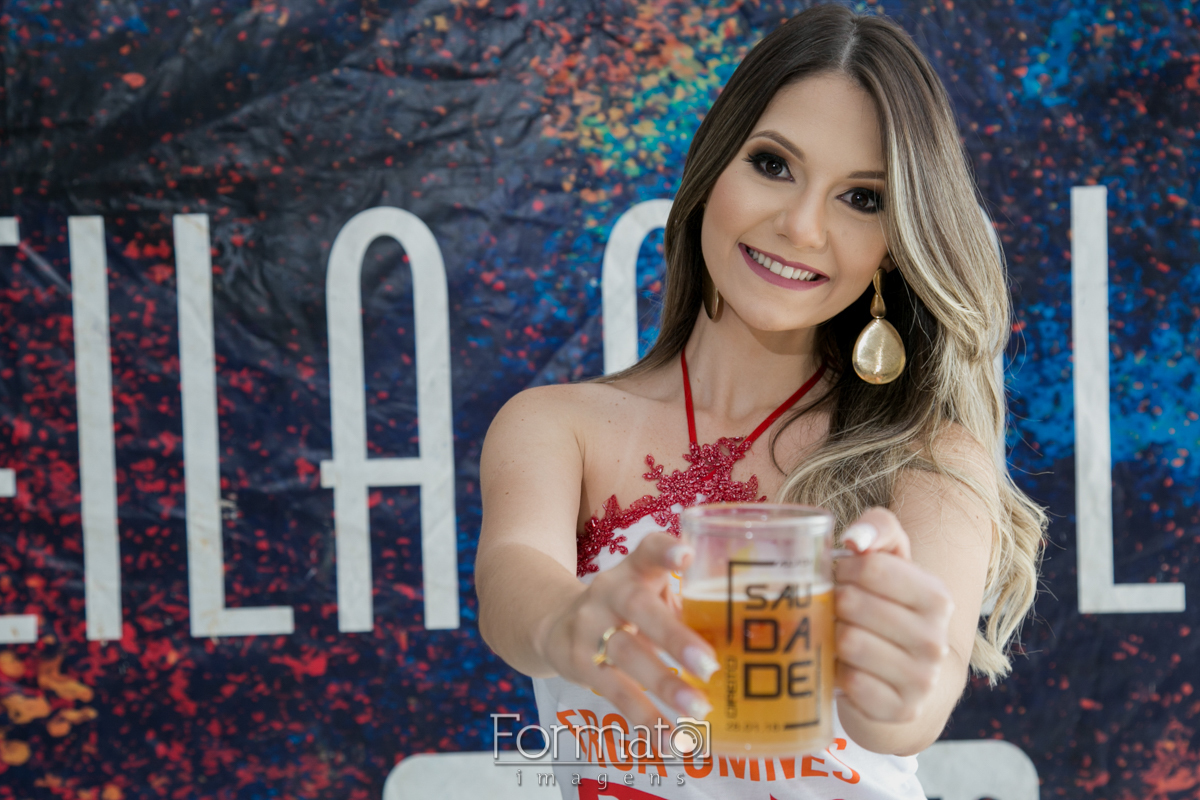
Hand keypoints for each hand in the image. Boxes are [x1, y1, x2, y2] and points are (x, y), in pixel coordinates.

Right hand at [536, 532, 718, 729]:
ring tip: (699, 709)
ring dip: (664, 684)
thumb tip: (750, 639)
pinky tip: (672, 740)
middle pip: (638, 607)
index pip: (647, 550)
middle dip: (673, 636)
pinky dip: (645, 719)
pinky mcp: (580, 665)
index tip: (686, 554)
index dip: (665, 551)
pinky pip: (614, 693)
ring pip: (626, 654)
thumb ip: (686, 605)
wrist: (554, 625)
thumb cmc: (626, 610)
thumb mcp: (648, 593)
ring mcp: (590, 628)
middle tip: (710, 665)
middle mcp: (609, 593)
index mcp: (633, 570)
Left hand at [834, 508, 955, 723]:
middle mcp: (936, 640)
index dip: (842, 569)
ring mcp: (921, 680)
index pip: (869, 567)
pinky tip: (846, 668)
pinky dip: (837, 672)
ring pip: (847, 643)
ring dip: (832, 636)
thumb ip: (879, 529)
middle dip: (834, 603)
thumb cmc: (888, 608)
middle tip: (837, 609)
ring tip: (840, 635)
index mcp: (937, 597)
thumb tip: (854, 540)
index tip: (842, 577)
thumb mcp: (891, 561)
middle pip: (852, 604)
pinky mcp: (900, 710)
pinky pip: (848, 682)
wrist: (905, 679)